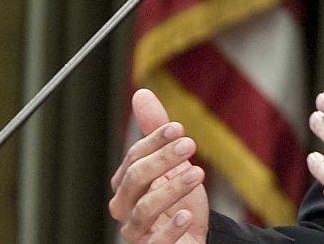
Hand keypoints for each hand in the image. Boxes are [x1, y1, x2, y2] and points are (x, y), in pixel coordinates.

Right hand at [109, 88, 209, 242]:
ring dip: (171, 189)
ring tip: (198, 172)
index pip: (133, 157)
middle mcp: (125, 208)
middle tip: (190, 144)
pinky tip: (186, 214)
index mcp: (127, 183)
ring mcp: (136, 232)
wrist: (195, 236)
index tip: (179, 128)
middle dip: (162, 159)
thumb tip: (141, 94)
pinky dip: (169, 228)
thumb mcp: (174, 164)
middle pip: (134, 179)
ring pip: (142, 210)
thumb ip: (157, 132)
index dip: (154, 141)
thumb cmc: (179, 200)